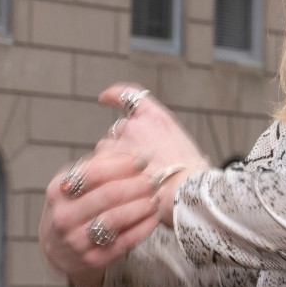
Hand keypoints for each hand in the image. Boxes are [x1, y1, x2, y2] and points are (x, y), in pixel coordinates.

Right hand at [40, 147, 157, 286]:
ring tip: (155, 197)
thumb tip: (129, 144)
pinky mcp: (93, 259)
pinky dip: (143, 227)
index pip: (94, 172)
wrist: (58, 248)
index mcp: (59, 190)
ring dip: (141, 206)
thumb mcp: (76, 183)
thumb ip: (98, 164)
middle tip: (155, 179)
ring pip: (115, 220)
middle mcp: (63, 216)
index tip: (144, 160)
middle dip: (137, 184)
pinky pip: (124, 242)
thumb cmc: (75, 205)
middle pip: (108, 195)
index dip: (123, 164)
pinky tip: (154, 217)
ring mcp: (76, 241)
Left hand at [98, 83, 210, 227]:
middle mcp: (134, 125)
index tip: (105, 98)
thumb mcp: (189, 151)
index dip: (114, 95)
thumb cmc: (190, 176)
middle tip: (135, 170)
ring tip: (128, 186)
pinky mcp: (105, 164)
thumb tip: (178, 158)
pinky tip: (108, 190)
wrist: (183, 191)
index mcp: (156, 118)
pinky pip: (95, 169)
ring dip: (111, 166)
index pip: (129, 96)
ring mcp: (118, 143)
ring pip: (104, 152)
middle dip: (122, 148)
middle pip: (118, 132)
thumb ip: (173, 149)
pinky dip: (100, 179)